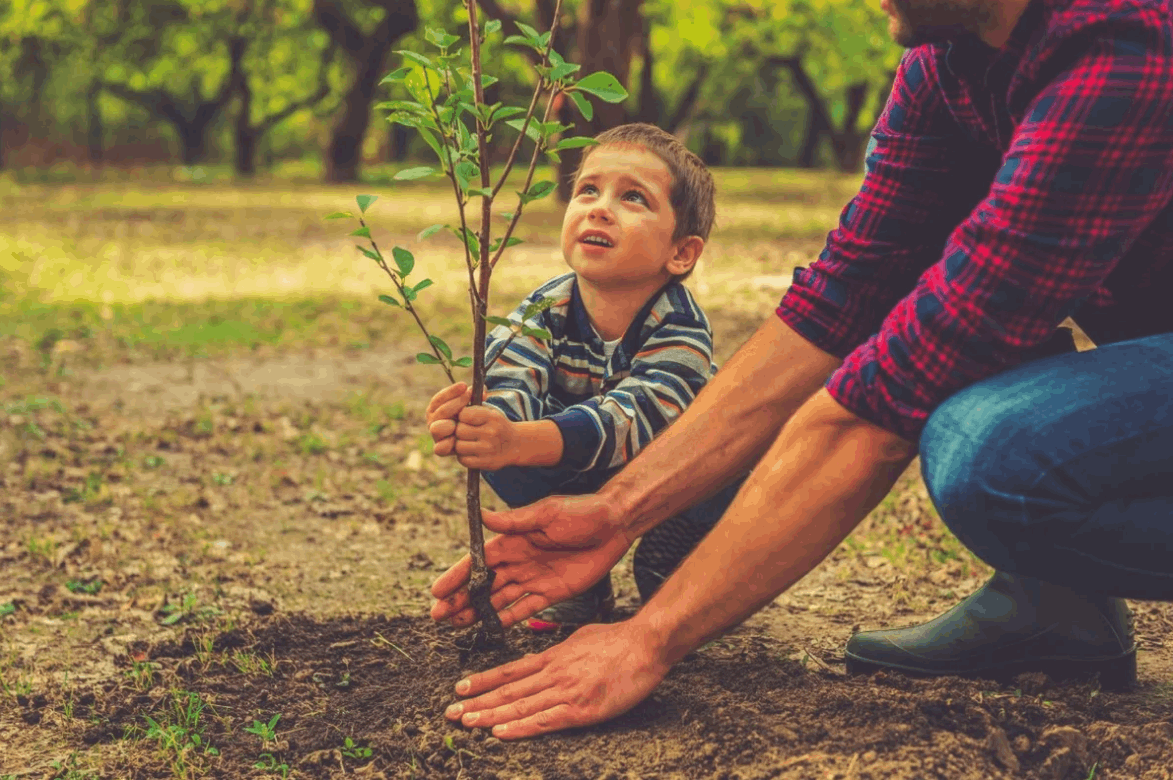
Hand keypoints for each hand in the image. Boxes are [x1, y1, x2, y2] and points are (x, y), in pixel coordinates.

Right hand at [426, 383, 471, 457]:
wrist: (472, 438)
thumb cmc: (469, 418)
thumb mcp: (471, 406)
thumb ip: (474, 398)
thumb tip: (484, 389)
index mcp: (436, 409)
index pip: (439, 398)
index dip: (451, 391)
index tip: (463, 385)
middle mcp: (433, 421)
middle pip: (440, 411)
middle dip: (455, 403)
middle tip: (468, 397)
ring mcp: (436, 435)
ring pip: (436, 429)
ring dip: (447, 424)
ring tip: (458, 423)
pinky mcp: (441, 449)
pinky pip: (439, 449)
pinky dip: (447, 444)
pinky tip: (455, 440)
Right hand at [431, 493, 631, 627]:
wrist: (615, 524)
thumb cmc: (582, 512)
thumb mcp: (548, 513)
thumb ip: (515, 521)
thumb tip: (481, 515)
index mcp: (514, 540)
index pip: (479, 561)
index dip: (458, 576)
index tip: (437, 591)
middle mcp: (520, 560)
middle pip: (484, 584)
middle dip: (460, 599)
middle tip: (438, 616)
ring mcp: (534, 578)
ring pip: (499, 599)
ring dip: (477, 611)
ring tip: (455, 624)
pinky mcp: (552, 593)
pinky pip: (525, 608)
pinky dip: (507, 619)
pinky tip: (489, 628)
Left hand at [443, 620, 669, 738]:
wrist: (645, 644)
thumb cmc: (618, 640)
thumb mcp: (580, 638)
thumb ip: (561, 651)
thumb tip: (545, 657)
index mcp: (553, 657)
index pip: (510, 671)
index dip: (483, 680)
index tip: (460, 688)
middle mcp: (553, 673)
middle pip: (508, 691)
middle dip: (477, 702)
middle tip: (450, 712)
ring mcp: (565, 691)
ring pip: (519, 706)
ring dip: (489, 716)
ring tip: (465, 722)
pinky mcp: (581, 709)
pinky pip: (544, 721)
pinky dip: (519, 727)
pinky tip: (500, 733)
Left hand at [451, 404, 517, 470]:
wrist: (515, 444)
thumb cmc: (496, 425)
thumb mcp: (490, 411)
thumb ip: (472, 407)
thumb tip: (453, 408)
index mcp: (491, 417)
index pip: (464, 414)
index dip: (461, 416)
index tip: (465, 418)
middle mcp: (491, 433)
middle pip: (459, 431)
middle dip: (459, 431)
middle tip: (466, 431)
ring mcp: (489, 449)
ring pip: (459, 446)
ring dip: (460, 444)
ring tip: (468, 442)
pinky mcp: (486, 463)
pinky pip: (463, 460)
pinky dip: (464, 456)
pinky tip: (471, 452)